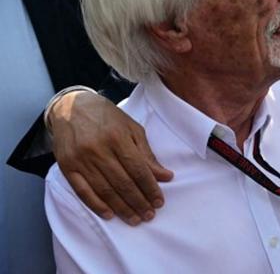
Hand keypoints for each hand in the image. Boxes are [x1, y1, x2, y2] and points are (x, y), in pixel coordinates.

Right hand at [50, 90, 172, 224]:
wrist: (71, 107)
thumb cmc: (107, 117)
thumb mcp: (132, 128)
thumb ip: (147, 154)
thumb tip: (165, 176)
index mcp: (118, 137)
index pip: (138, 169)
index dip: (150, 188)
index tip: (159, 201)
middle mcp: (99, 150)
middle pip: (122, 182)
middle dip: (138, 201)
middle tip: (149, 215)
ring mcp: (81, 160)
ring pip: (105, 190)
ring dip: (121, 207)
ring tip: (134, 219)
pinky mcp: (68, 167)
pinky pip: (83, 191)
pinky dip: (96, 205)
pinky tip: (109, 214)